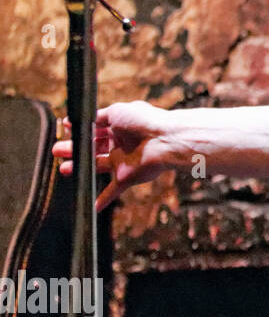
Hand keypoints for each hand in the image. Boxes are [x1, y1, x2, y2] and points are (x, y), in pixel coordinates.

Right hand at [51, 101, 175, 211]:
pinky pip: (113, 191)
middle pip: (93, 148)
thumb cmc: (143, 122)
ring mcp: (122, 161)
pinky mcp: (126, 177)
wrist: (164, 141)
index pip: (95, 130)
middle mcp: (120, 144)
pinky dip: (103, 199)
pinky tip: (92, 206)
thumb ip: (98, 116)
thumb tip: (79, 119)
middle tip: (57, 151)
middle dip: (74, 150)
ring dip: (80, 168)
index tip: (66, 130)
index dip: (81, 131)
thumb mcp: (117, 111)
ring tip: (63, 168)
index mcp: (119, 127)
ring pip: (97, 166)